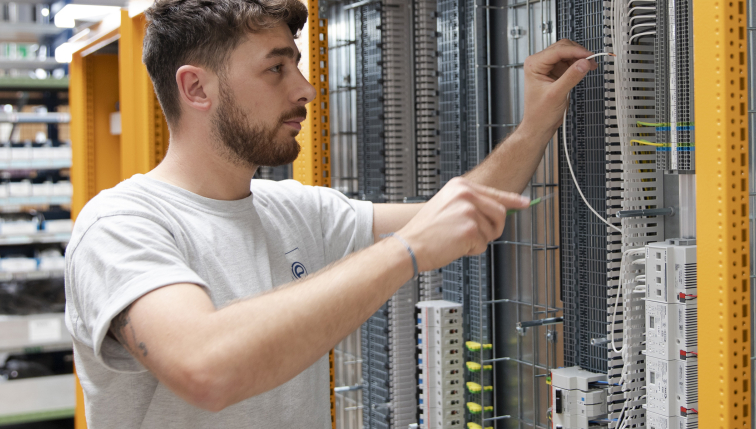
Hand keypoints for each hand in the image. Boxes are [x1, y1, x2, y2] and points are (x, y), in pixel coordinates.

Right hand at [396, 177, 529, 271]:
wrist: (409, 246)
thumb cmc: (425, 231)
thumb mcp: (447, 206)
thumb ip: (472, 205)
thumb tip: (499, 212)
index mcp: (460, 186)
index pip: (494, 193)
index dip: (513, 200)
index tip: (526, 203)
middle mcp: (466, 194)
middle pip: (500, 213)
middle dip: (493, 228)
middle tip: (475, 236)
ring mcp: (469, 211)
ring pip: (492, 231)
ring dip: (478, 241)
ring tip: (457, 239)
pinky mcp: (470, 229)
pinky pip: (483, 245)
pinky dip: (471, 250)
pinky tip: (454, 245)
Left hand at [520, 39, 597, 135]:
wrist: (539, 125)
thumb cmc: (539, 113)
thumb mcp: (556, 94)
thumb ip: (571, 77)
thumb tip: (584, 63)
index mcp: (534, 64)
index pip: (557, 50)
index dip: (575, 51)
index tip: (589, 56)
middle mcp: (539, 63)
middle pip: (563, 48)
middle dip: (578, 53)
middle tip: (592, 60)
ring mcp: (547, 67)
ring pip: (567, 53)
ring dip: (579, 58)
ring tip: (590, 66)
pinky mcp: (555, 73)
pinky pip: (569, 62)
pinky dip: (578, 63)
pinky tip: (585, 69)